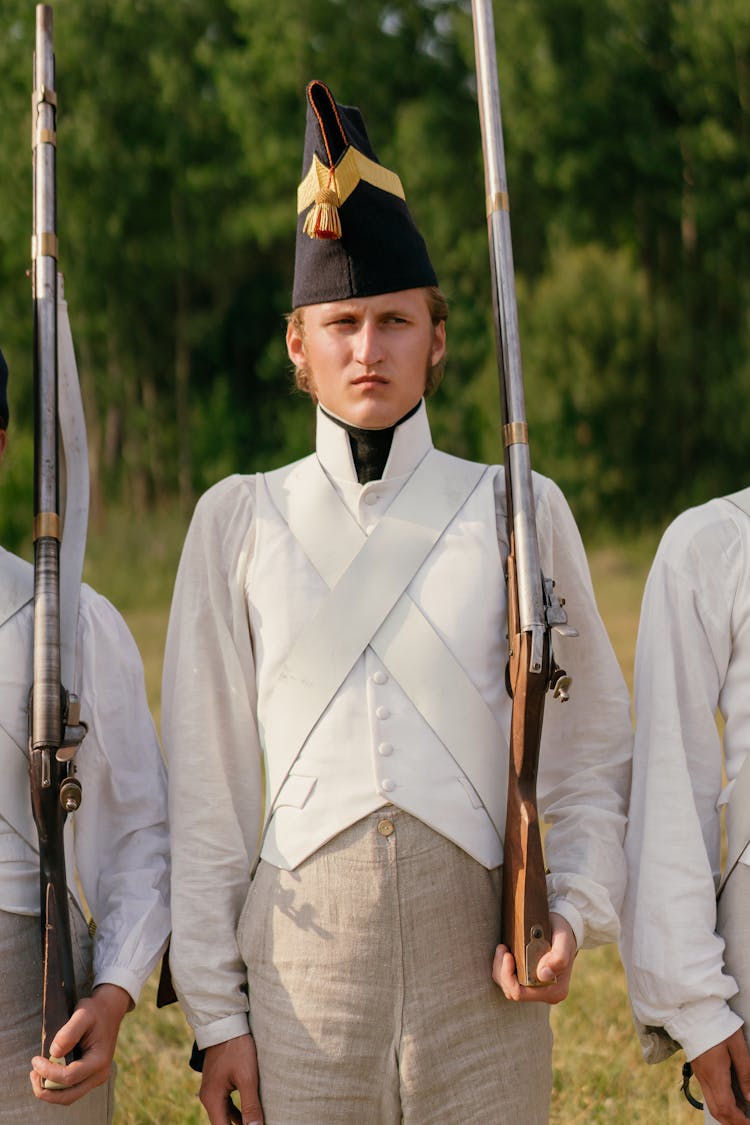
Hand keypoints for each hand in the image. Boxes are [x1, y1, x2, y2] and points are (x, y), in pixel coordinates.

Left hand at [29, 983, 131, 1103]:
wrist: (109, 1011)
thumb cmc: (95, 1011)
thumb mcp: (83, 1013)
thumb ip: (69, 1033)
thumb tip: (54, 1054)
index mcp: (99, 1060)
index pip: (69, 1077)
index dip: (48, 1072)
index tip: (35, 1060)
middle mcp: (100, 1075)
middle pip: (68, 1096)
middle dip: (46, 1090)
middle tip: (33, 1074)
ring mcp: (96, 1079)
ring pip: (68, 1097)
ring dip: (49, 1091)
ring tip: (37, 1074)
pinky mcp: (90, 1078)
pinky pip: (70, 1091)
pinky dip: (55, 1088)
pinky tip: (46, 1073)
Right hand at [200, 1034, 263, 1124]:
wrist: (226, 1024)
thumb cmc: (237, 1049)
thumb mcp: (247, 1077)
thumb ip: (251, 1105)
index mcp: (212, 1099)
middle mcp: (208, 1097)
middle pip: (222, 1123)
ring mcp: (212, 1089)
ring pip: (225, 1114)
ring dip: (238, 1122)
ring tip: (254, 1123)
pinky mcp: (218, 1082)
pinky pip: (226, 1104)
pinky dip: (236, 1111)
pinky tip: (247, 1114)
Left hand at [492, 912, 575, 1003]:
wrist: (564, 930)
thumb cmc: (563, 934)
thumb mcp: (563, 940)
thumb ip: (558, 958)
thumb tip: (543, 975)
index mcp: (554, 990)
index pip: (520, 993)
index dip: (508, 976)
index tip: (507, 955)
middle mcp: (546, 994)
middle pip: (511, 991)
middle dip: (502, 970)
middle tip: (503, 948)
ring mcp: (538, 990)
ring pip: (508, 987)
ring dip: (501, 968)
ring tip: (503, 948)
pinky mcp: (530, 983)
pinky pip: (510, 981)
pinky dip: (503, 968)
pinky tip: (506, 953)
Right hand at [689, 1028, 749, 1123]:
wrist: (693, 1011)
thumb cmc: (717, 1024)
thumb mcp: (737, 1046)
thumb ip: (745, 1073)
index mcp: (715, 1074)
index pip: (727, 1108)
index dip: (741, 1121)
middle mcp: (705, 1078)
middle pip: (718, 1111)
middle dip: (733, 1123)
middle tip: (747, 1123)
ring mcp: (700, 1074)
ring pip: (711, 1105)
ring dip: (726, 1115)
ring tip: (742, 1115)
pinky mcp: (699, 1069)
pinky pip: (708, 1094)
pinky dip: (720, 1104)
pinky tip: (731, 1100)